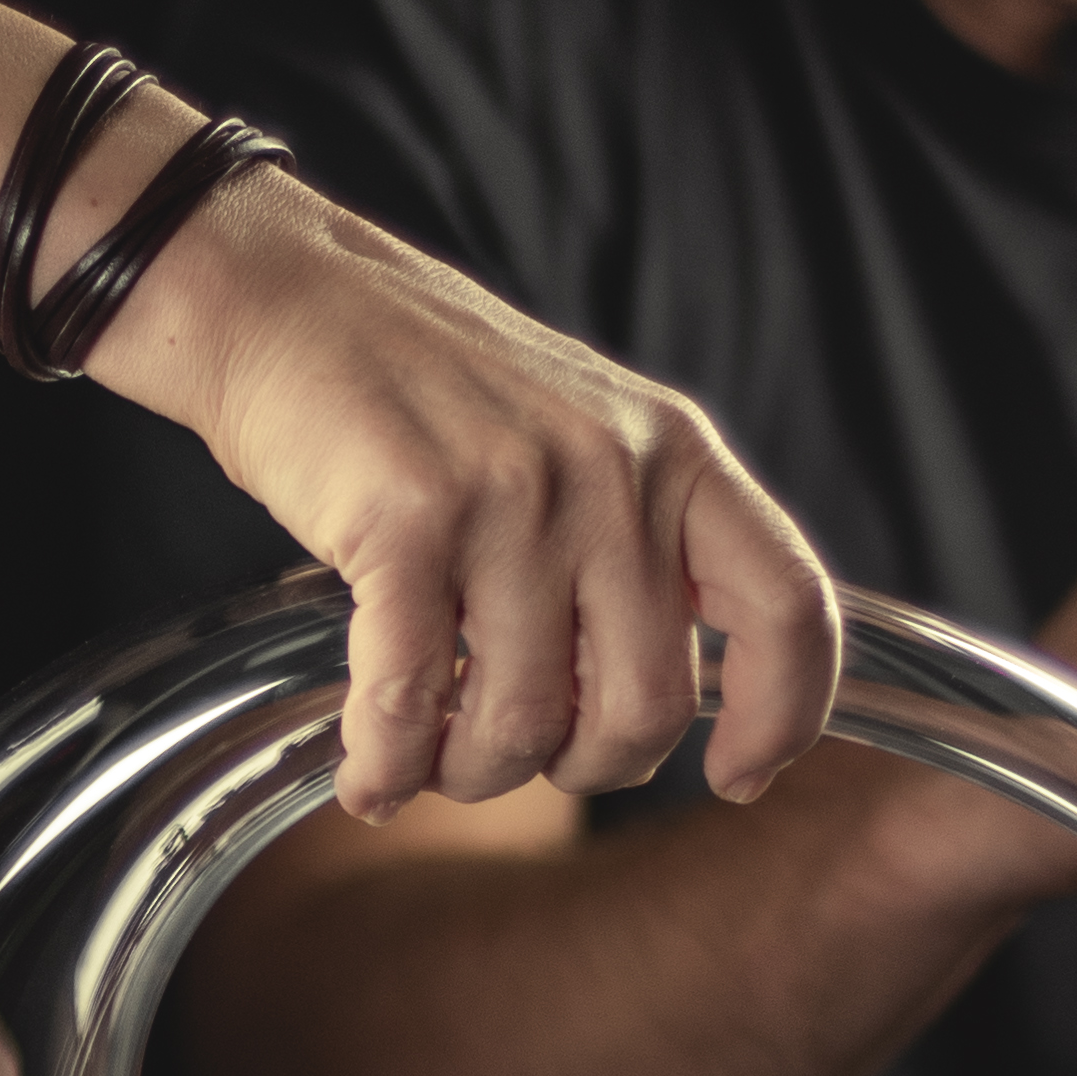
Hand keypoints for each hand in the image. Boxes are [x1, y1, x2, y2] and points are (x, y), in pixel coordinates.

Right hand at [98, 178, 842, 822]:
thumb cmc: (425, 387)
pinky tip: (366, 775)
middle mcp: (612, 473)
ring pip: (524, 724)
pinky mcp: (406, 525)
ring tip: (429, 753)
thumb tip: (665, 708)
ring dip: (469, 772)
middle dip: (582, 768)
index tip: (738, 776)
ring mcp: (512, 497)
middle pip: (649, 708)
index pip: (790, 609)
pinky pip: (410, 703)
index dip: (782, 719)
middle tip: (522, 754)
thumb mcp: (583, 433)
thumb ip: (643, 542)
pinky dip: (386, 766)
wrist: (285, 299)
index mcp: (678, 451)